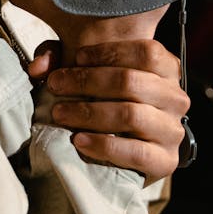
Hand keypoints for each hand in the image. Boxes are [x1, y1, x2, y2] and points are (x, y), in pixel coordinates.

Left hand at [38, 38, 189, 178]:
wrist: (124, 151)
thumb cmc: (104, 99)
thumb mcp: (84, 70)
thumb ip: (58, 56)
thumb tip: (37, 67)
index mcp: (166, 69)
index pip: (146, 52)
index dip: (109, 52)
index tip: (77, 57)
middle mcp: (175, 97)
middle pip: (131, 81)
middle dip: (87, 82)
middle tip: (56, 86)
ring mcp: (172, 130)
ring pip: (131, 114)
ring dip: (89, 113)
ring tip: (61, 113)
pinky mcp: (165, 161)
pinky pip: (136, 152)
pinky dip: (104, 145)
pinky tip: (80, 140)